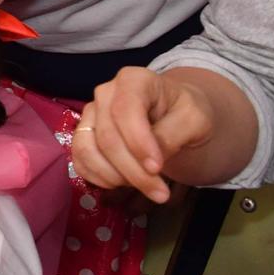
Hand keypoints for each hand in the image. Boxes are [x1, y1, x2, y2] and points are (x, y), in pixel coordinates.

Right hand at [73, 68, 214, 203]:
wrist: (175, 114)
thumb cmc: (185, 113)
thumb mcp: (194, 120)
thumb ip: (172, 136)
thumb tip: (149, 163)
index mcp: (134, 80)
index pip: (125, 111)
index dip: (137, 142)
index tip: (157, 169)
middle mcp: (105, 93)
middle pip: (107, 137)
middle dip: (132, 171)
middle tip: (161, 194)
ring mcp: (90, 114)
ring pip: (87, 149)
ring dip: (113, 176)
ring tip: (142, 187)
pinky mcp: (83, 134)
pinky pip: (79, 160)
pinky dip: (98, 178)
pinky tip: (123, 184)